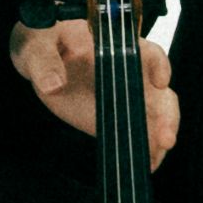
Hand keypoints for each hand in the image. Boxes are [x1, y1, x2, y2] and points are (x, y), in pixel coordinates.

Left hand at [11, 15, 180, 159]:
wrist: (36, 57)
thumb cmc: (42, 39)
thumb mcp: (37, 42)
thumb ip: (44, 60)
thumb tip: (53, 83)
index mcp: (115, 46)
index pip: (147, 52)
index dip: (159, 65)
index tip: (160, 82)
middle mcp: (128, 71)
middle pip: (159, 91)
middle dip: (167, 114)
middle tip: (166, 137)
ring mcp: (123, 96)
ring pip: (154, 115)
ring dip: (160, 136)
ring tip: (155, 158)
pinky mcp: (112, 116)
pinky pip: (134, 131)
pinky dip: (144, 148)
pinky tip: (146, 164)